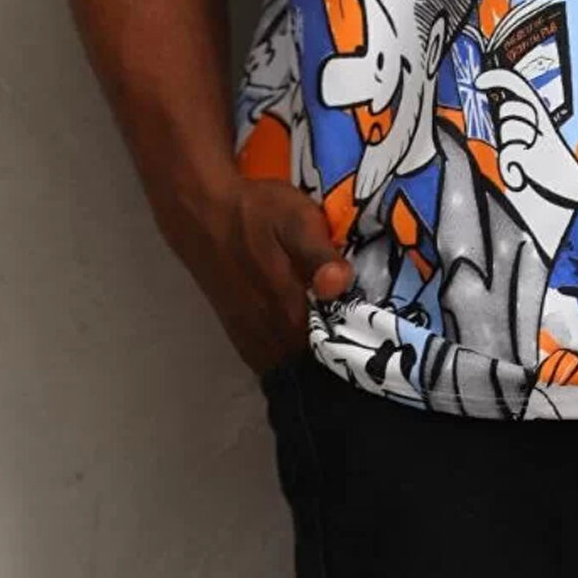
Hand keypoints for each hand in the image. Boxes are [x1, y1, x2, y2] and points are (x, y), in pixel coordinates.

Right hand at [171, 175, 354, 375]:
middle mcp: (268, 337)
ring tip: (335, 332)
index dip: (356, 349)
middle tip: (360, 334)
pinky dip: (291, 353)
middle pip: (311, 365)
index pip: (331, 354)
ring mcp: (251, 339)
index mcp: (287, 313)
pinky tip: (305, 330)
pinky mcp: (239, 333)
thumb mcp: (296, 220)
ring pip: (290, 364)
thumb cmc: (255, 213)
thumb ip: (318, 255)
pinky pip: (271, 359)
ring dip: (312, 356)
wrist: (202, 212)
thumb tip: (340, 285)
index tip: (376, 340)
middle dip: (336, 356)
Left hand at [476, 66, 577, 206]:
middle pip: (509, 110)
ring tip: (523, 164)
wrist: (571, 193)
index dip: (498, 78)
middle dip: (506, 126)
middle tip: (521, 147)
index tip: (479, 80)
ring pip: (507, 131)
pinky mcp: (533, 158)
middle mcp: (540, 124)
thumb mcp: (540, 139)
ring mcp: (537, 139)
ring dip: (508, 149)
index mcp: (542, 116)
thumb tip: (499, 114)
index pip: (519, 85)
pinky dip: (508, 169)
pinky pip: (509, 155)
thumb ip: (522, 125)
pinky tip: (517, 178)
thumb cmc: (551, 168)